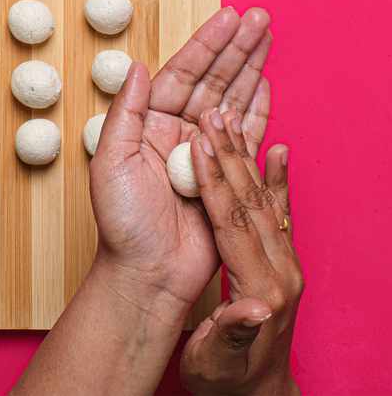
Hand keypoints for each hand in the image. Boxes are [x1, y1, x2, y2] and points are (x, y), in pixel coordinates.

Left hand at [88, 8, 272, 308]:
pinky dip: (258, 109)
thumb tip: (138, 67)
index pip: (181, 74)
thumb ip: (125, 112)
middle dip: (235, 48)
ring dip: (250, 68)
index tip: (226, 19)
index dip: (205, 46)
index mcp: (148, 124)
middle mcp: (177, 132)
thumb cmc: (122, 223)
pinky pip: (246, 135)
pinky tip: (266, 83)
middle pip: (212, 80)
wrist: (148, 272)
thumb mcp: (111, 161)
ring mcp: (204, 152)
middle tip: (258, 17)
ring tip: (267, 36)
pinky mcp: (227, 175)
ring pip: (232, 99)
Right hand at [180, 115, 301, 394]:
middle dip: (228, 155)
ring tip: (230, 118)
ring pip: (265, 201)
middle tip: (212, 113)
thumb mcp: (215, 364)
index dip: (213, 182)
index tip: (196, 143)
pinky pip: (280, 213)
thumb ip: (231, 334)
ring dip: (246, 157)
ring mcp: (287, 266)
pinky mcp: (285, 264)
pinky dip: (278, 179)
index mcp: (260, 290)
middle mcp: (281, 272)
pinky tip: (278, 150)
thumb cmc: (225, 382)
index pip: (233, 224)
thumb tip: (249, 312)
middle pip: (251, 202)